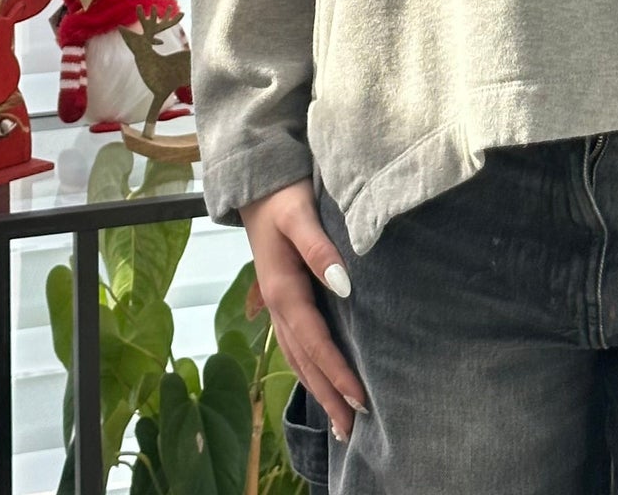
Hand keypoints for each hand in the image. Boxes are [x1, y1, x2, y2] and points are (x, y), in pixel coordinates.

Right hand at [240, 178, 368, 441]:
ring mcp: (278, 305)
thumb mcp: (300, 214)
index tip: (359, 398)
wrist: (258, 185)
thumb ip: (320, 247)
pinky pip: (296, 344)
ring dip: (318, 388)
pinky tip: (321, 381)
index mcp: (283, 290)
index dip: (336, 372)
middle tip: (352, 432)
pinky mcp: (283, 299)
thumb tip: (344, 285)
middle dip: (327, 396)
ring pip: (298, 357)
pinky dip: (309, 369)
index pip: (314, 342)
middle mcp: (277, 305)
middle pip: (304, 361)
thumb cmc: (284, 196)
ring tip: (340, 421)